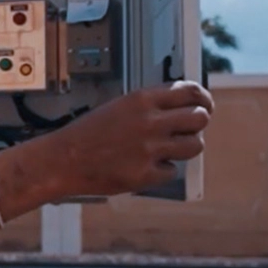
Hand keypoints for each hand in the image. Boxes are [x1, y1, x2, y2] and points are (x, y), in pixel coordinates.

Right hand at [38, 81, 213, 197]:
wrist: (63, 160)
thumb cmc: (87, 134)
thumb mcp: (119, 106)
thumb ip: (149, 106)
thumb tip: (180, 109)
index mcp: (142, 100)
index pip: (190, 92)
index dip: (203, 99)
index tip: (205, 105)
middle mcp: (150, 122)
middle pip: (199, 118)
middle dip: (198, 123)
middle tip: (190, 129)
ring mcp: (150, 150)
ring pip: (195, 146)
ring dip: (187, 147)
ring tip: (171, 150)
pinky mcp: (146, 175)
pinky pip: (172, 171)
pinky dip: (163, 171)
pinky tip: (147, 166)